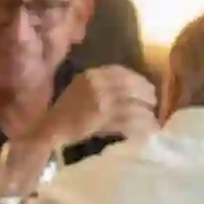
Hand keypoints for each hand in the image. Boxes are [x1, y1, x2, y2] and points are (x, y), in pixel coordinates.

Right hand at [35, 65, 157, 154]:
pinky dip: (142, 126)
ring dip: (147, 113)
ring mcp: (101, 102)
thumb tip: (129, 88)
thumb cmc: (64, 113)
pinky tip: (148, 130)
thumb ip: (100, 84)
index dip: (138, 80)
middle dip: (147, 95)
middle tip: (153, 103)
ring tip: (152, 119)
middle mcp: (98, 85)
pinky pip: (130, 121)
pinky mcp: (103, 119)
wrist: (49, 131)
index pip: (121, 72)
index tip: (145, 87)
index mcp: (91, 75)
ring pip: (133, 105)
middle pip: (132, 86)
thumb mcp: (79, 89)